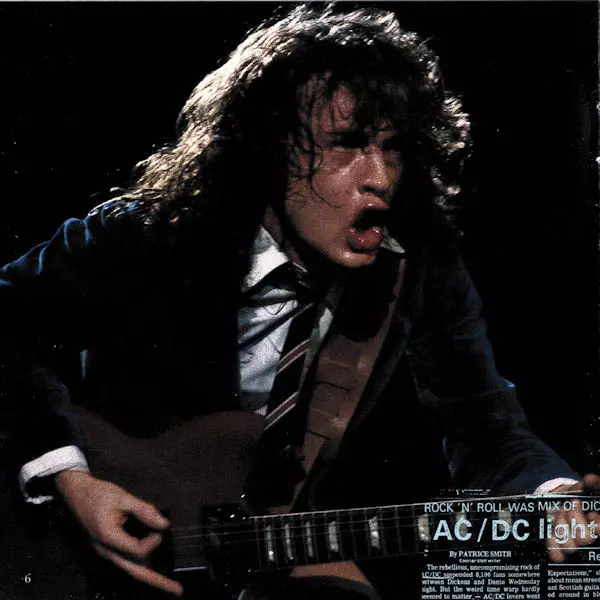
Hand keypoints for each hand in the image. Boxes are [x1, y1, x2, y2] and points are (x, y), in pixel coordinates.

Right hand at [55, 470, 182, 595]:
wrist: (77, 494)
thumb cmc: (98, 494)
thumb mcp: (123, 497)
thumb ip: (144, 510)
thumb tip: (164, 524)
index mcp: (108, 538)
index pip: (136, 550)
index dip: (153, 542)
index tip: (160, 528)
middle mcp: (107, 551)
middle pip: (135, 572)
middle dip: (157, 582)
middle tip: (178, 590)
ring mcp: (108, 552)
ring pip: (132, 570)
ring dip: (152, 578)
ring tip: (170, 586)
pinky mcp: (111, 549)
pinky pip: (128, 562)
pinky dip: (144, 567)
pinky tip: (156, 570)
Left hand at [546, 473, 599, 561]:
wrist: (560, 506)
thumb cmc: (576, 499)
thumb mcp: (584, 489)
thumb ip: (590, 484)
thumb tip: (591, 478)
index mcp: (597, 528)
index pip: (599, 531)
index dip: (598, 527)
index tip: (593, 515)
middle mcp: (590, 542)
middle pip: (585, 539)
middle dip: (575, 518)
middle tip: (569, 506)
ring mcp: (575, 548)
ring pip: (570, 546)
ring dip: (561, 525)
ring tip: (560, 513)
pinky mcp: (560, 552)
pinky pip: (558, 556)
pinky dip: (553, 544)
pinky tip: (551, 534)